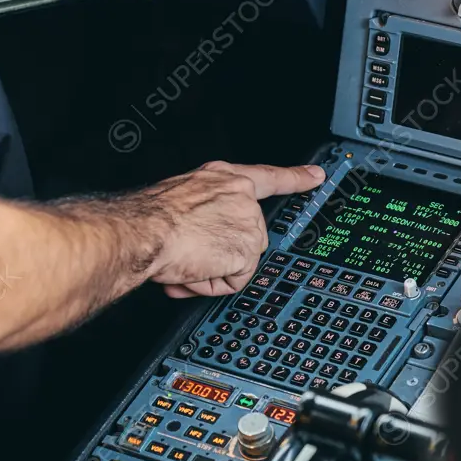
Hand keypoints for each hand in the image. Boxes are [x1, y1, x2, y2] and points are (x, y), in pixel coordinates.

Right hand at [147, 160, 324, 297]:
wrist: (143, 231)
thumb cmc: (149, 219)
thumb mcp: (181, 201)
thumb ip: (203, 216)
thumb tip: (200, 245)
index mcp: (222, 179)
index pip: (267, 177)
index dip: (296, 178)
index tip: (316, 176)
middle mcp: (239, 195)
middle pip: (247, 239)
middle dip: (220, 255)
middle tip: (189, 253)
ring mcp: (247, 222)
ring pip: (239, 262)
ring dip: (211, 270)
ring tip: (185, 258)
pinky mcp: (248, 248)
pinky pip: (234, 282)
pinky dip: (212, 284)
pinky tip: (194, 269)